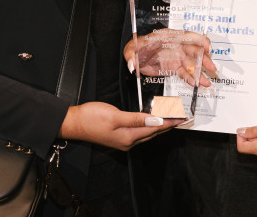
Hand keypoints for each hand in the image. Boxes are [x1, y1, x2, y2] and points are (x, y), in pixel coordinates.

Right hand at [58, 101, 182, 150]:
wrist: (74, 123)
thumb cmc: (92, 117)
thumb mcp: (115, 116)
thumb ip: (136, 119)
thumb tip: (156, 122)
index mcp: (128, 137)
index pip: (155, 129)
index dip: (169, 123)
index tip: (182, 118)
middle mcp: (128, 141)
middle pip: (153, 133)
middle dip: (168, 126)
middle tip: (181, 118)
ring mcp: (123, 140)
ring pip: (147, 133)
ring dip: (159, 126)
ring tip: (171, 119)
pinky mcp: (119, 136)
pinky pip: (139, 132)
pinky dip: (148, 126)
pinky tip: (151, 121)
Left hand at [123, 32, 216, 86]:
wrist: (135, 57)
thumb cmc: (136, 48)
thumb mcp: (131, 49)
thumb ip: (131, 55)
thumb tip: (131, 64)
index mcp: (168, 36)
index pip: (186, 36)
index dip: (199, 40)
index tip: (207, 46)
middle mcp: (176, 45)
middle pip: (193, 51)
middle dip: (203, 59)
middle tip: (211, 67)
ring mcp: (176, 57)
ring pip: (191, 64)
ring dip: (200, 72)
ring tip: (206, 81)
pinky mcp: (174, 67)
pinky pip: (185, 73)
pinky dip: (191, 79)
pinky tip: (197, 84)